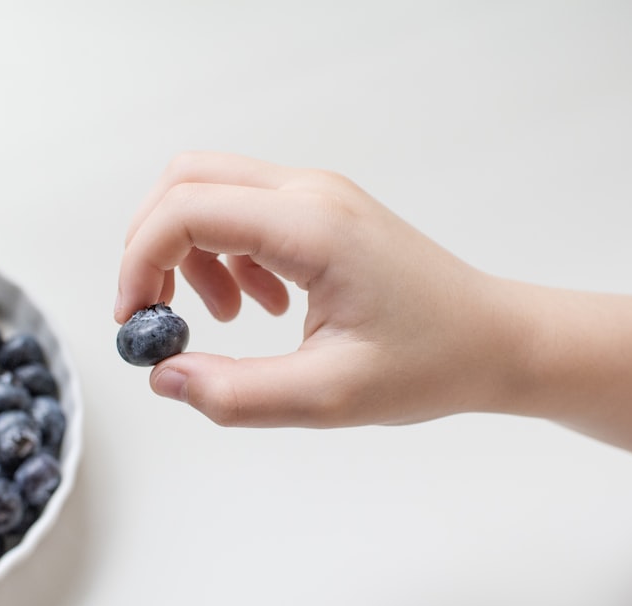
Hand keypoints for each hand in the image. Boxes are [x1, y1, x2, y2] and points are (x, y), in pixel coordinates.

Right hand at [115, 152, 523, 426]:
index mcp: (311, 228)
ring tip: (227, 320)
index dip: (139, 263)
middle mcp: (310, 193)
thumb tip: (164, 376)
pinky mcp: (324, 210)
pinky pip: (245, 210)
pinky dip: (226, 254)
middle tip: (160, 315)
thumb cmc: (429, 364)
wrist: (495, 339)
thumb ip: (236, 394)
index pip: (186, 210)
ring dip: (191, 253)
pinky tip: (260, 305)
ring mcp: (319, 195)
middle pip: (187, 181)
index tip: (136, 324)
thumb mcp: (327, 398)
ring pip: (212, 191)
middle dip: (152, 246)